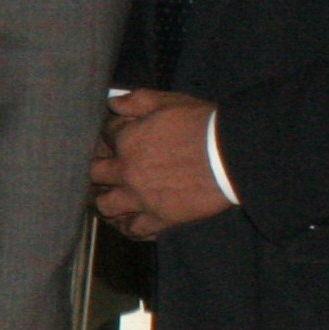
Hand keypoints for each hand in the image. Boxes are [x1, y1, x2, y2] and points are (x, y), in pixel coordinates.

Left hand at [90, 88, 231, 239]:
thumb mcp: (169, 101)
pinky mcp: (160, 218)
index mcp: (126, 140)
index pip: (105, 137)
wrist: (233, 156)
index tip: (115, 138)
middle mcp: (126, 171)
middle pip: (95, 173)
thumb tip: (113, 104)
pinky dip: (128, 226)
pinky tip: (128, 222)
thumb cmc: (203, 124)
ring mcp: (141, 198)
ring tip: (108, 198)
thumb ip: (137, 100)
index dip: (109, 136)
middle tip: (104, 170)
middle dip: (99, 168)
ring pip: (106, 205)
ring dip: (104, 200)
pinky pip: (133, 229)